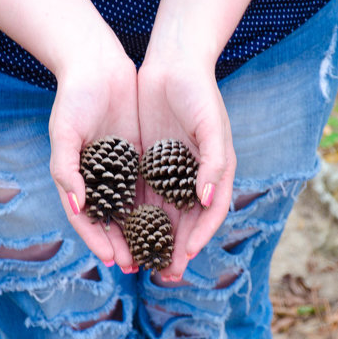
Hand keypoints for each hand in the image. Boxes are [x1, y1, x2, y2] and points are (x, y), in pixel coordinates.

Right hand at [49, 34, 140, 270]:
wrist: (97, 63)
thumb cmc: (75, 97)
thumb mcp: (65, 132)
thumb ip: (66, 170)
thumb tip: (77, 206)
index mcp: (78, 179)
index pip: (88, 219)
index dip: (99, 241)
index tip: (114, 260)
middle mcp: (101, 179)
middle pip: (114, 221)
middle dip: (126, 246)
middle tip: (141, 269)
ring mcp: (123, 169)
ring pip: (136, 209)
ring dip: (147, 234)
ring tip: (160, 255)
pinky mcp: (143, 157)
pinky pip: (154, 187)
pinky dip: (161, 206)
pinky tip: (175, 222)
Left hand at [137, 51, 234, 280]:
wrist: (172, 62)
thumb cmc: (198, 91)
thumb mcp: (211, 125)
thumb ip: (214, 162)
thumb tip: (208, 200)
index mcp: (215, 172)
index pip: (209, 215)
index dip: (198, 238)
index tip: (184, 257)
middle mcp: (193, 178)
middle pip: (185, 223)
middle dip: (175, 251)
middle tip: (163, 276)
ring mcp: (170, 172)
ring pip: (162, 215)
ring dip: (153, 241)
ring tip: (141, 263)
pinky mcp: (148, 163)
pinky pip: (141, 196)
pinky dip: (134, 217)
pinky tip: (122, 233)